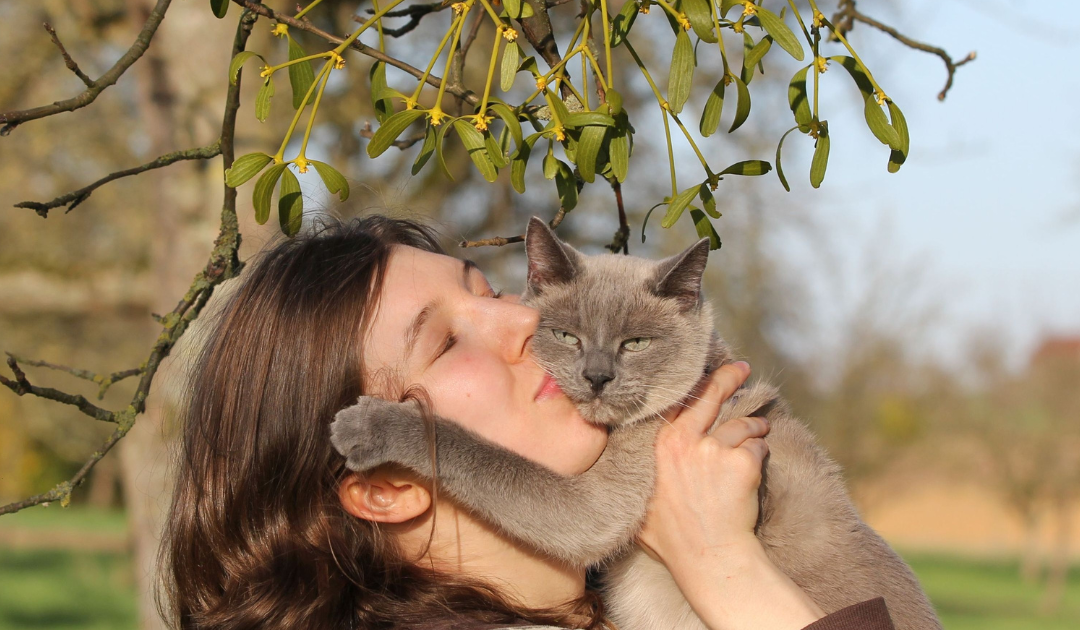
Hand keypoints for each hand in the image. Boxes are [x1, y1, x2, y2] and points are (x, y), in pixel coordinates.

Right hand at [636, 362, 823, 629]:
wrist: (707, 556)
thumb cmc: (672, 537)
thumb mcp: (639, 499)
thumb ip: (637, 472)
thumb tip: (619, 464)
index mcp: (659, 446)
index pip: (678, 404)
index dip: (694, 387)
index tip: (703, 374)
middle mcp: (684, 441)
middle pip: (711, 396)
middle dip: (729, 377)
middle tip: (742, 368)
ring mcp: (713, 450)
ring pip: (742, 426)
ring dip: (754, 428)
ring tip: (759, 430)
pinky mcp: (741, 461)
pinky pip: (758, 449)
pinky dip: (761, 455)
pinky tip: (757, 468)